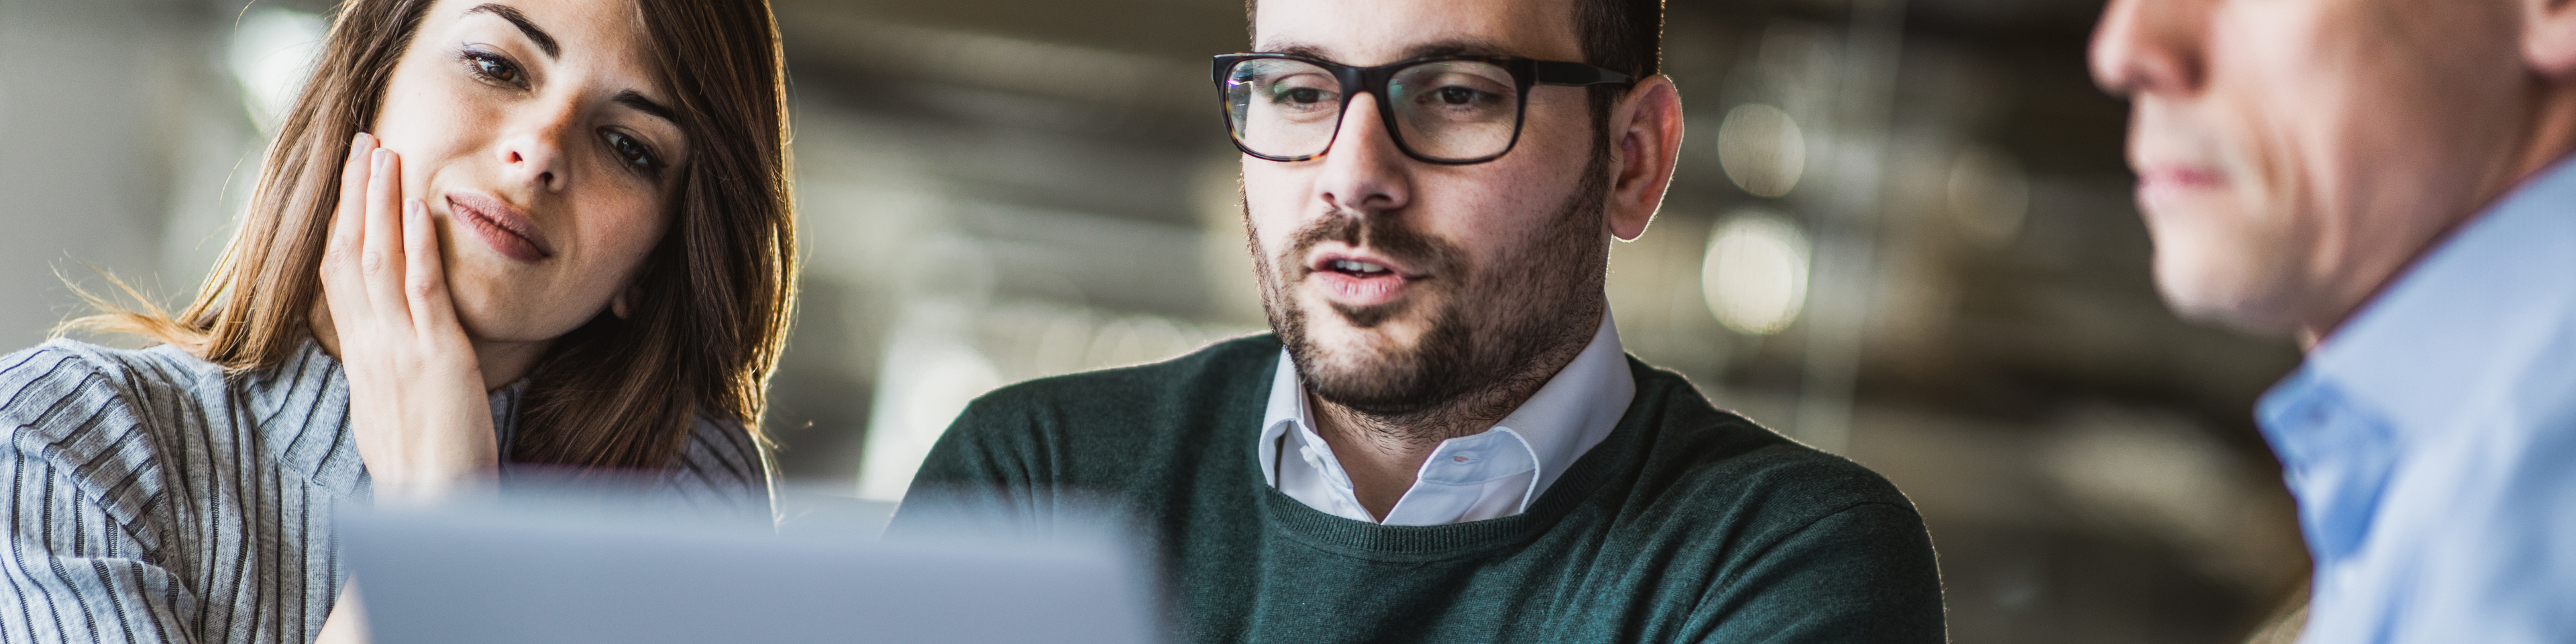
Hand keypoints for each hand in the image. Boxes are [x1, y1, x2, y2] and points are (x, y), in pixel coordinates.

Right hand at [318, 132, 499, 504]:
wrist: (432, 511)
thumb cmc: (424, 472)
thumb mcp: (395, 414)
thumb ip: (389, 379)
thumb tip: (387, 363)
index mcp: (362, 359)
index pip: (342, 278)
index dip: (342, 226)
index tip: (348, 186)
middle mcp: (372, 347)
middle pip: (351, 254)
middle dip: (355, 195)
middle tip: (362, 144)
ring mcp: (400, 349)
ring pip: (379, 259)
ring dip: (380, 201)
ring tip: (384, 152)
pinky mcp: (437, 357)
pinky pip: (421, 289)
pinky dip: (416, 243)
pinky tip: (418, 205)